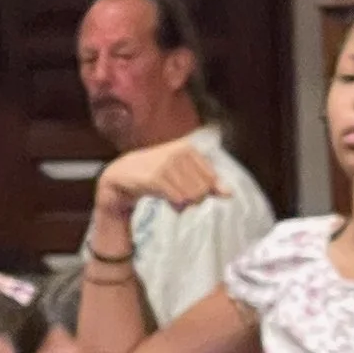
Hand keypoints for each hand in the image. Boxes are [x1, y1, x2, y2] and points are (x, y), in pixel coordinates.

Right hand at [96, 139, 226, 221]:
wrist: (124, 174)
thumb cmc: (157, 173)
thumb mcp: (183, 173)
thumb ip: (208, 181)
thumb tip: (230, 193)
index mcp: (189, 148)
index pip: (211, 178)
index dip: (202, 190)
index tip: (187, 187)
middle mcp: (179, 152)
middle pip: (202, 189)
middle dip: (192, 197)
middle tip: (176, 193)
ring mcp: (167, 163)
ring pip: (191, 195)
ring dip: (182, 202)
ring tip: (170, 194)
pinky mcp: (156, 177)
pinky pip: (178, 199)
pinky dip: (173, 204)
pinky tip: (164, 198)